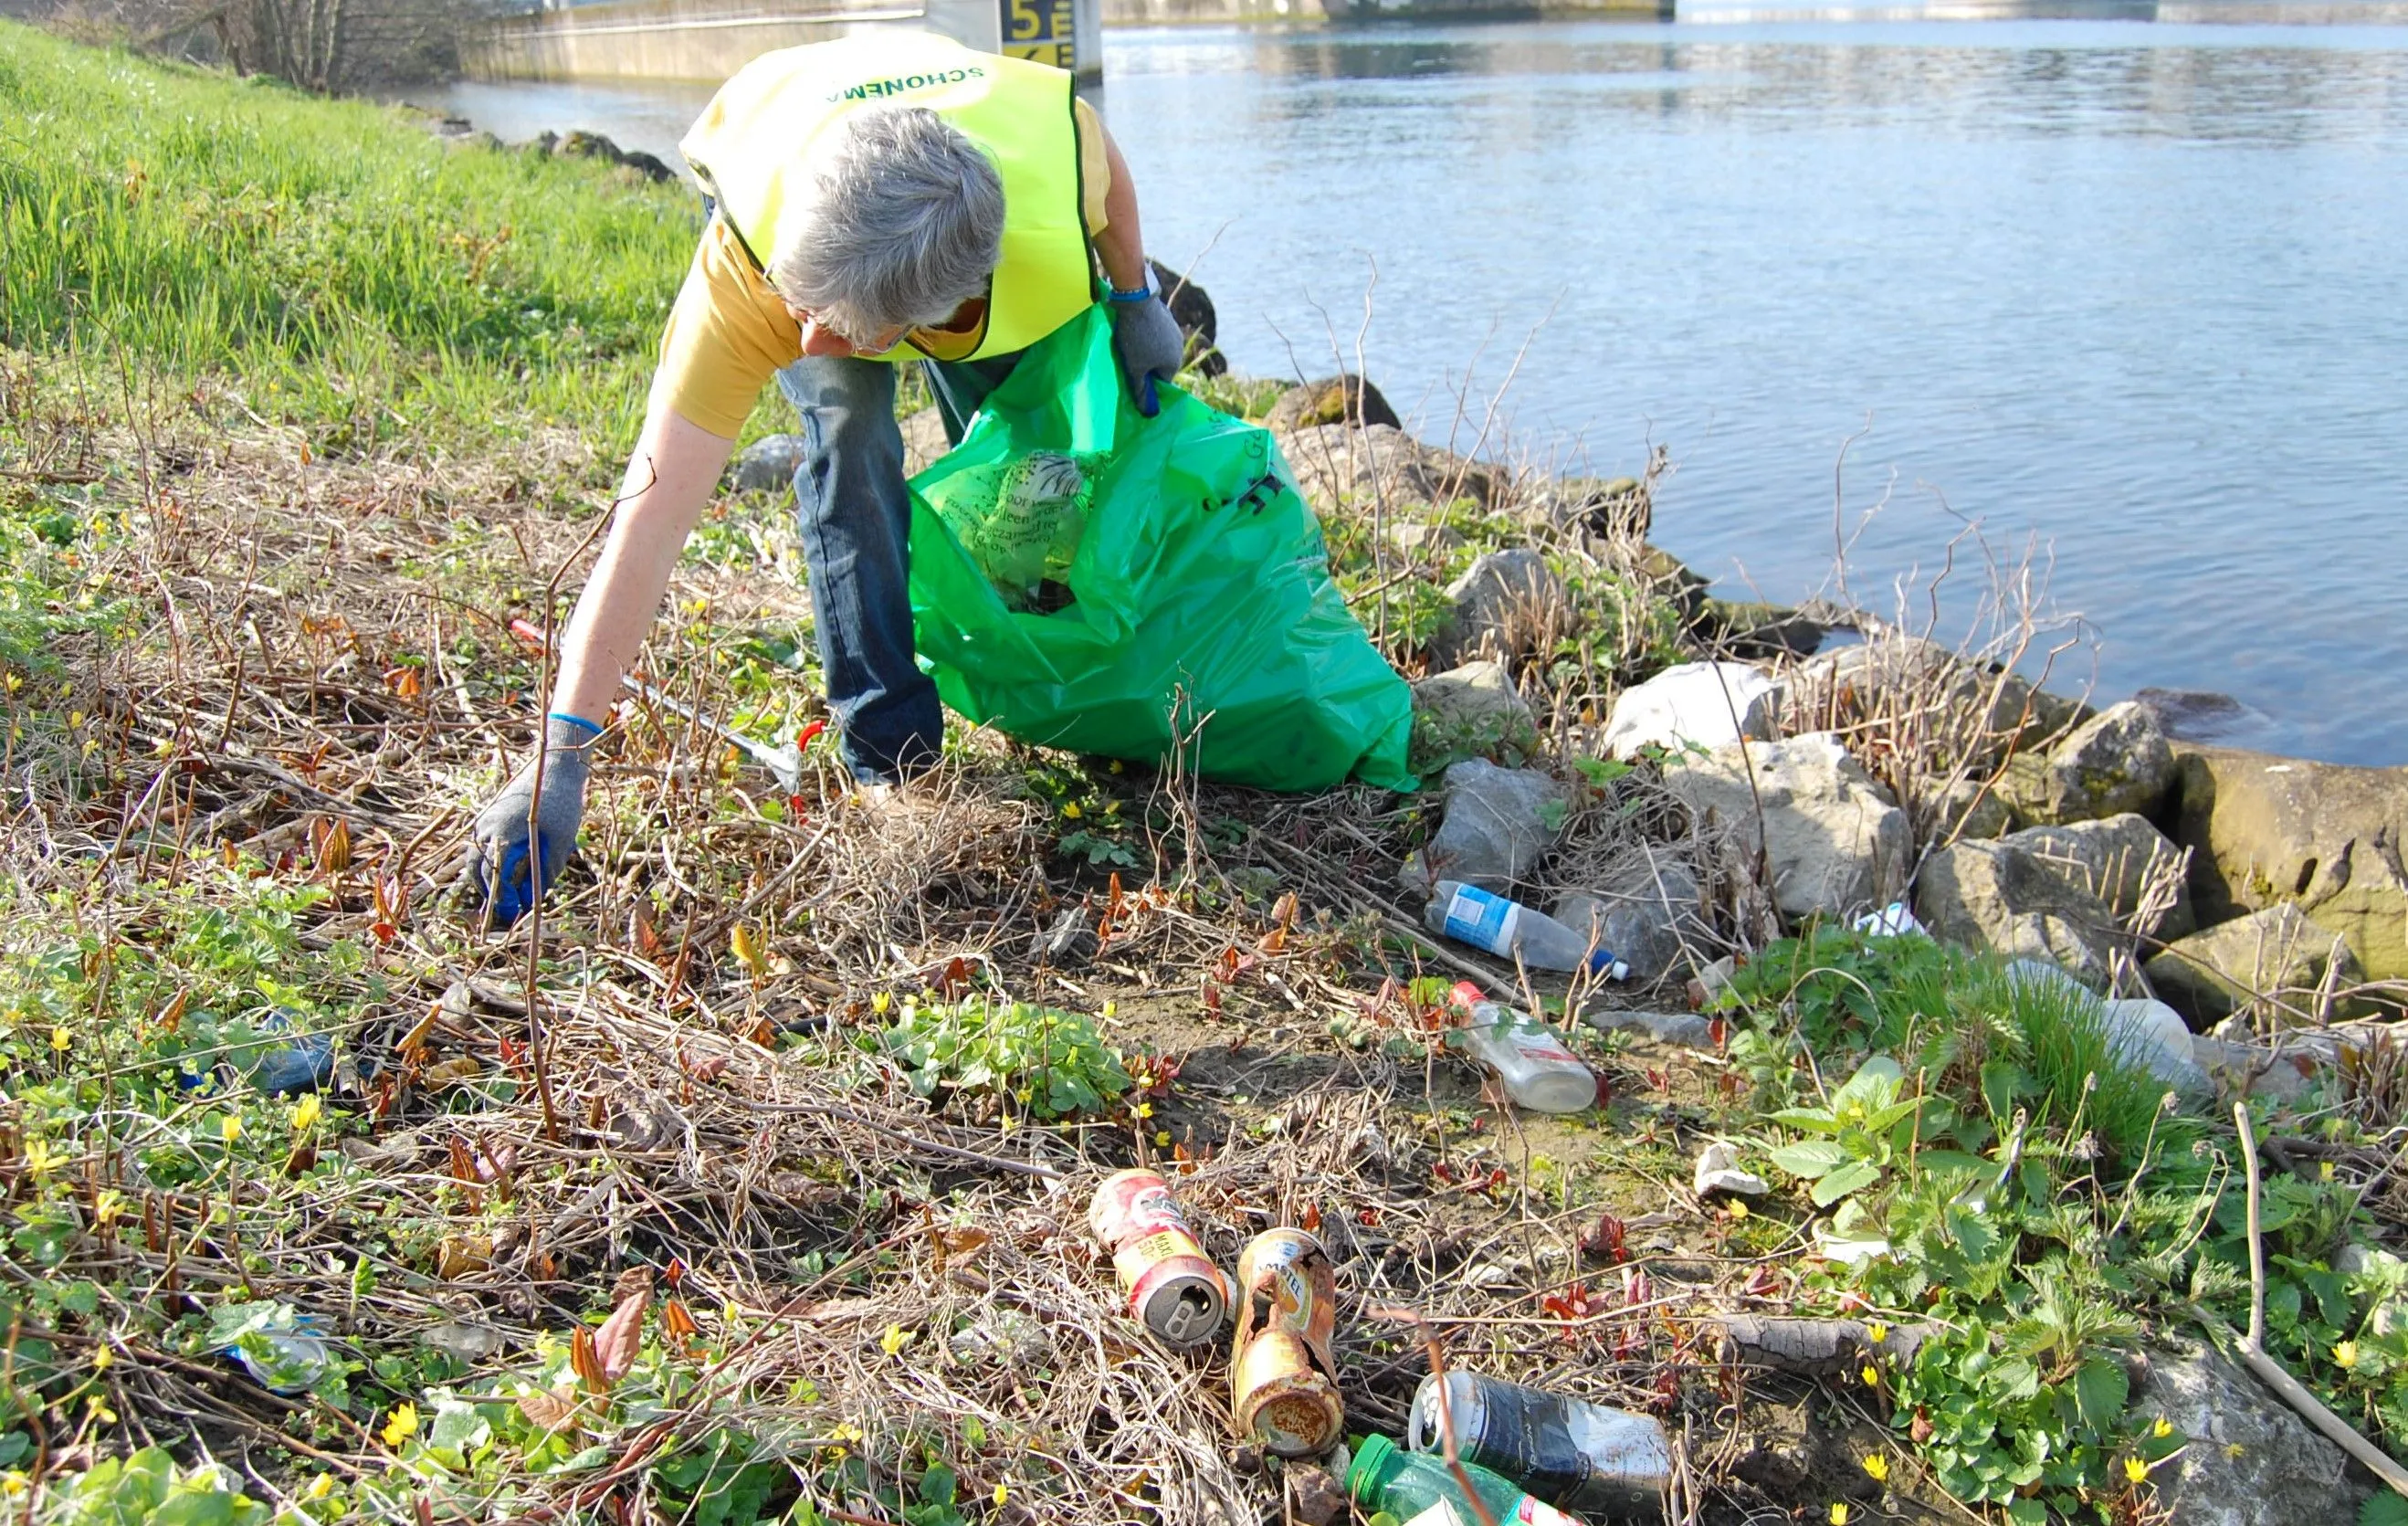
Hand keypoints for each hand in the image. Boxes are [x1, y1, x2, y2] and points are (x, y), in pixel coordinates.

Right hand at [463, 715, 595, 927]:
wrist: (555, 764)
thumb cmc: (560, 801)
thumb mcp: (559, 840)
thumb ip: (545, 870)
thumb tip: (535, 898)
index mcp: (500, 833)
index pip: (492, 876)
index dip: (502, 898)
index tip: (514, 912)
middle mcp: (485, 826)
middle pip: (477, 869)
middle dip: (491, 892)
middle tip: (507, 910)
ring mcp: (485, 819)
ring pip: (477, 857)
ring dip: (489, 877)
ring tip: (507, 895)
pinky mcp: (491, 815)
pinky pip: (484, 844)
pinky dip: (491, 861)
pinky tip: (509, 872)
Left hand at [1109, 295, 1183, 417]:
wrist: (1136, 300)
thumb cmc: (1136, 339)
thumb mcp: (1134, 368)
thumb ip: (1141, 390)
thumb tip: (1147, 412)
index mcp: (1175, 363)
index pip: (1161, 382)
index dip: (1146, 382)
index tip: (1131, 378)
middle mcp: (1178, 348)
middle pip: (1160, 365)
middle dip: (1145, 366)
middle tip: (1126, 362)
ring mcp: (1173, 331)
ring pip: (1157, 349)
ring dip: (1144, 351)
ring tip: (1127, 346)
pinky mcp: (1165, 318)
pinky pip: (1155, 334)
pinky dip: (1145, 336)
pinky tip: (1131, 332)